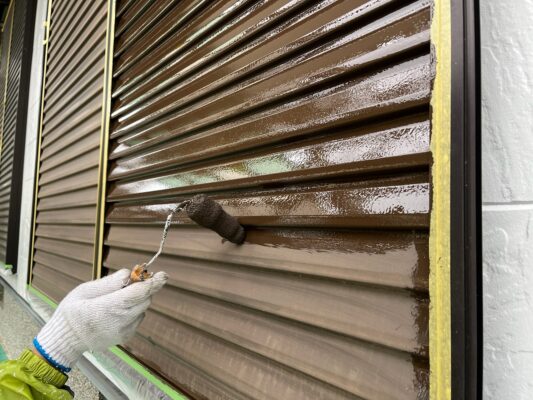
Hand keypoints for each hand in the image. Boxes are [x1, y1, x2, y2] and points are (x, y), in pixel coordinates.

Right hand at [33, 269, 166, 371]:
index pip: (139, 292)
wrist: (66, 339)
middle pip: (145, 299)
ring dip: (137, 301)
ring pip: (143, 309)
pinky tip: (115, 312)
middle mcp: (121, 320)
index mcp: (109, 306)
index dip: (153, 282)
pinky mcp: (126, 337)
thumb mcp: (85, 290)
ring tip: (117, 300)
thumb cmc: (73, 310)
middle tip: (132, 282)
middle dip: (143, 288)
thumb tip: (129, 274)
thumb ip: (109, 282)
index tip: (163, 274)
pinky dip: (133, 312)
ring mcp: (124, 331)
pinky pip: (138, 319)